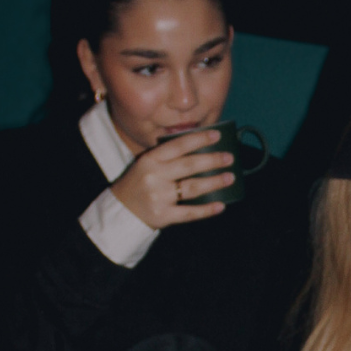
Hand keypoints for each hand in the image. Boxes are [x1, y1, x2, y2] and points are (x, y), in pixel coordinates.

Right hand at [111, 129, 235, 228]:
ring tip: (230, 178)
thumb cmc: (139, 184)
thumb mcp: (147, 165)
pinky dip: (207, 210)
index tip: (217, 135)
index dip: (199, 139)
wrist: (120, 211)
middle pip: (189, 165)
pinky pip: (190, 212)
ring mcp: (159, 196)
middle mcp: (154, 176)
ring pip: (192, 187)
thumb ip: (168, 159)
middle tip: (229, 158)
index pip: (178, 146)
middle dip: (212, 160)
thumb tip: (203, 154)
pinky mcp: (163, 215)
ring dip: (214, 182)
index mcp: (150, 160)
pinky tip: (221, 206)